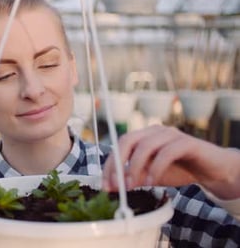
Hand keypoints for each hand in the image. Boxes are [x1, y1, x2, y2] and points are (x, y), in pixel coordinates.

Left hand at [102, 125, 239, 199]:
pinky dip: (156, 168)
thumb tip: (112, 186)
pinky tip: (152, 182)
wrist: (212, 169)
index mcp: (144, 136)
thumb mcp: (151, 176)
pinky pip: (167, 152)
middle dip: (118, 163)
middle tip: (116, 185)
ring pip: (146, 145)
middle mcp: (155, 131)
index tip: (105, 184)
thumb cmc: (179, 169)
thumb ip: (134, 178)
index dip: (110, 164)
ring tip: (132, 186)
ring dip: (135, 167)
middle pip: (128, 140)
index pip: (120, 144)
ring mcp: (171, 134)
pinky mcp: (187, 142)